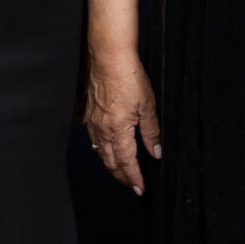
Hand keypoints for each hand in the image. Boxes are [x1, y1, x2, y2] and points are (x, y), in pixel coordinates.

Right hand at [83, 43, 161, 194]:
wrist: (108, 55)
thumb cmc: (128, 75)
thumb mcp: (148, 105)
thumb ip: (152, 132)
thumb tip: (156, 152)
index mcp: (118, 130)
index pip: (126, 162)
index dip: (134, 178)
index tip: (141, 188)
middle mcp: (102, 129)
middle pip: (110, 161)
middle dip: (121, 176)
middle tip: (132, 184)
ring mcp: (92, 120)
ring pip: (99, 150)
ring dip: (110, 163)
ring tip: (120, 170)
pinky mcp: (88, 110)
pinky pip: (92, 135)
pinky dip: (98, 145)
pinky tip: (103, 145)